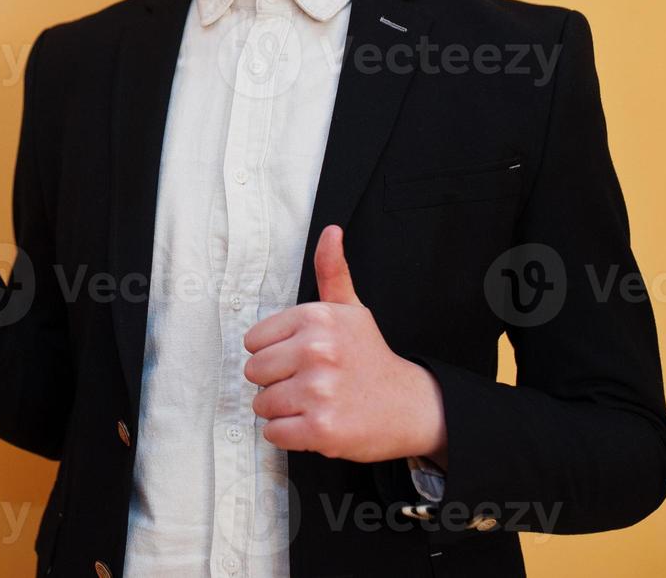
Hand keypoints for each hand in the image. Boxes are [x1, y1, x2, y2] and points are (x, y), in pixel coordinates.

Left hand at [243, 225, 447, 464]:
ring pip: (261, 404)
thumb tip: (331, 231)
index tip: (302, 358)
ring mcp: (318, 391)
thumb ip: (332, 271)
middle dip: (275, 382)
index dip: (275, 353)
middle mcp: (316, 350)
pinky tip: (315, 423)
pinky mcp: (320, 429)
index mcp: (316, 317)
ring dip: (282, 409)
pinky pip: (274, 433)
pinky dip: (288, 434)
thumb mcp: (351, 310)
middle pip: (253, 372)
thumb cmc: (370, 357)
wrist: (412, 406)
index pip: (253, 341)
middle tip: (308, 383)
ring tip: (313, 403)